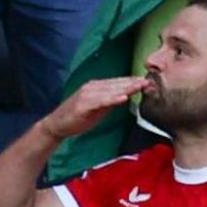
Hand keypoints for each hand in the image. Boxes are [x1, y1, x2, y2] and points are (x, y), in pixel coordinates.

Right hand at [39, 76, 154, 140]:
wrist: (57, 125)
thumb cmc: (77, 118)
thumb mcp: (98, 109)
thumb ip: (110, 102)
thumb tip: (125, 97)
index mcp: (96, 87)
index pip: (117, 83)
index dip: (132, 82)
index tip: (147, 82)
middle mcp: (92, 87)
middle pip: (116, 84)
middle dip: (133, 82)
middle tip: (149, 81)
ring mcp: (87, 95)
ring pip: (111, 90)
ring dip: (126, 88)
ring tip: (139, 86)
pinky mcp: (83, 105)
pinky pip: (101, 101)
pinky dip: (112, 99)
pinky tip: (123, 98)